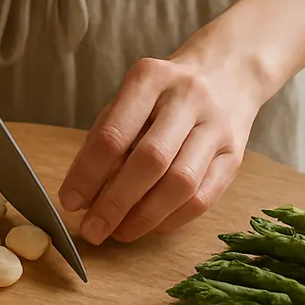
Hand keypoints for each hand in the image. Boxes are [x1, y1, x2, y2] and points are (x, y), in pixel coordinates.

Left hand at [58, 50, 264, 244]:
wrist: (228, 72)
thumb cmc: (164, 93)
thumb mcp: (131, 99)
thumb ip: (106, 140)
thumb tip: (82, 195)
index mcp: (151, 78)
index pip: (113, 134)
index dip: (87, 174)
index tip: (69, 202)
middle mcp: (187, 98)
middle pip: (149, 161)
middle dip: (115, 202)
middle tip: (92, 229)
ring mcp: (217, 127)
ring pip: (180, 184)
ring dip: (144, 217)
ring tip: (119, 232)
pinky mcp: (235, 155)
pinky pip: (203, 198)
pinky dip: (171, 220)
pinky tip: (150, 225)